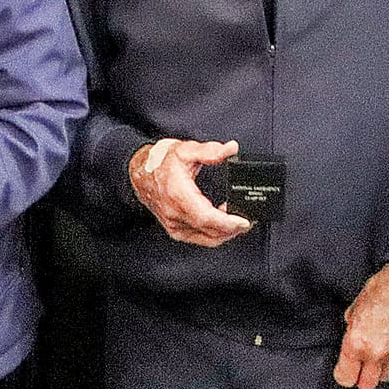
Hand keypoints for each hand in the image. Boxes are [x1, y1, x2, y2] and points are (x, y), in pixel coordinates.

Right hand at [129, 138, 252, 246]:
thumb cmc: (160, 162)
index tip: (244, 221)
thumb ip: (210, 151)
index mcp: (178, 194)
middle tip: (248, 220)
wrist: (139, 172)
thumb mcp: (185, 150)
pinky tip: (222, 224)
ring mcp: (173, 224)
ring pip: (205, 239)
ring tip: (238, 223)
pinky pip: (198, 238)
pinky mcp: (174, 229)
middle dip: (233, 229)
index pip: (206, 217)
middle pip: (209, 231)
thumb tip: (230, 149)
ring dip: (225, 234)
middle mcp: (174, 213)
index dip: (227, 222)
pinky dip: (214, 234)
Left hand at [334, 262, 388, 388]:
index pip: (345, 377)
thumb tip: (352, 330)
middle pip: (366, 385)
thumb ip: (352, 325)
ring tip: (381, 354)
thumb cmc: (383, 289)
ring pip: (385, 378)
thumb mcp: (356, 306)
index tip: (346, 370)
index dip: (344, 374)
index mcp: (356, 342)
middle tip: (363, 367)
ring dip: (381, 370)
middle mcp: (376, 353)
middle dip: (362, 377)